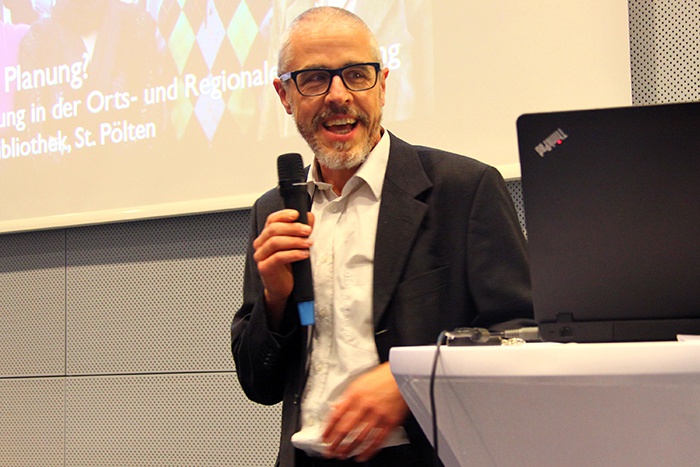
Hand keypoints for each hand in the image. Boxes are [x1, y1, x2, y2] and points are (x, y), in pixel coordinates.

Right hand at [253, 209, 313, 328]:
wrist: (283, 288)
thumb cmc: (288, 267)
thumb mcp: (296, 246)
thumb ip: (301, 231)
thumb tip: (309, 217)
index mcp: (266, 236)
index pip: (271, 220)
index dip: (283, 215)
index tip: (297, 214)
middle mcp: (260, 244)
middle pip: (273, 229)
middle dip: (292, 228)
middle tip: (308, 230)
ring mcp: (261, 256)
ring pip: (275, 242)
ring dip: (295, 241)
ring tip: (308, 243)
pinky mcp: (264, 268)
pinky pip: (278, 257)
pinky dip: (293, 254)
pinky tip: (304, 254)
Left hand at [322, 362, 409, 461]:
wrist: (401, 375)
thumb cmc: (382, 378)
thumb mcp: (359, 383)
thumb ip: (347, 397)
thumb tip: (336, 409)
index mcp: (355, 395)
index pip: (336, 416)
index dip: (328, 429)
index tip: (324, 437)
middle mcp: (364, 406)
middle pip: (345, 429)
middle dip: (335, 443)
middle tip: (329, 451)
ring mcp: (377, 415)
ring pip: (359, 438)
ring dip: (348, 449)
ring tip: (342, 455)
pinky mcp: (390, 422)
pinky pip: (377, 440)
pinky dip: (368, 451)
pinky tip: (362, 456)